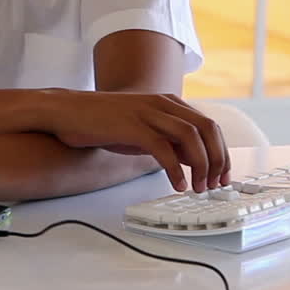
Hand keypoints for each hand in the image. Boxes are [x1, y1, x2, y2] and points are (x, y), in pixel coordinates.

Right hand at [45, 91, 229, 192]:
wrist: (66, 111)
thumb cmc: (103, 122)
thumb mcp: (142, 127)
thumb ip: (167, 138)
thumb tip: (192, 160)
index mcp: (168, 102)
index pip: (209, 125)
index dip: (221, 152)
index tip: (222, 175)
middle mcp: (162, 103)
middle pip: (207, 129)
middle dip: (217, 159)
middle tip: (215, 184)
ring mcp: (147, 113)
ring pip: (190, 138)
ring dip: (201, 166)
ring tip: (198, 188)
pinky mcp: (132, 126)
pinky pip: (163, 149)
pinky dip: (175, 169)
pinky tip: (176, 184)